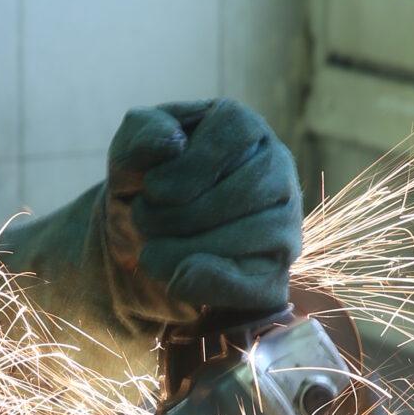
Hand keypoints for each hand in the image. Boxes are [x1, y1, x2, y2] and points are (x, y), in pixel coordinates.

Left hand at [102, 99, 302, 327]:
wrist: (139, 242)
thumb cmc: (143, 187)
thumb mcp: (129, 152)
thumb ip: (142, 136)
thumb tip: (171, 144)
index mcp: (243, 128)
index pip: (235, 134)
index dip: (188, 167)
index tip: (151, 188)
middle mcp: (277, 170)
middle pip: (249, 188)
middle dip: (182, 214)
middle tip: (143, 221)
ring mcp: (284, 224)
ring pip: (259, 234)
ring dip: (191, 249)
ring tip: (150, 252)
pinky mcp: (274, 274)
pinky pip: (261, 285)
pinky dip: (214, 285)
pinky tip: (177, 280)